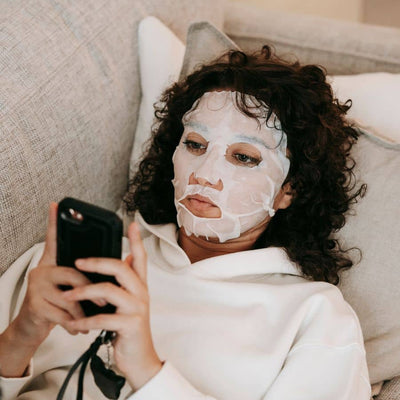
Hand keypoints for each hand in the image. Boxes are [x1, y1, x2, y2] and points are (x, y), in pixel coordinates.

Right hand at [0, 202, 93, 376]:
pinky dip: (75, 324)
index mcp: (53, 264)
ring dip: (84, 312)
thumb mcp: (70, 288)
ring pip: (71, 296)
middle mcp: (41, 270)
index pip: (54, 240)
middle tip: (105, 302)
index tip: (57, 205)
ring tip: (89, 320)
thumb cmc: (56, 305)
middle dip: (93, 291)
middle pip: (75, 273)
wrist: (33, 329)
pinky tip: (78, 328)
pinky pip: (63, 314)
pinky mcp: (34, 305)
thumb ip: (85, 276)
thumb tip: (116, 262)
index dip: (55, 223)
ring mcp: (36, 287)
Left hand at [62, 222, 162, 390]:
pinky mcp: (129, 325)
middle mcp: (141, 292)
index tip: (132, 223)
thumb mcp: (130, 300)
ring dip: (83, 292)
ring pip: (109, 290)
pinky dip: (84, 320)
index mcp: (140, 285)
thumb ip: (126, 281)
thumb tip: (124, 258)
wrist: (140, 356)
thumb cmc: (129, 326)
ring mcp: (136, 308)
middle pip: (121, 267)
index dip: (136, 240)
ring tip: (66, 296)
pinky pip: (102, 318)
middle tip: (77, 262)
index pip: (141, 257)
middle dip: (97, 262)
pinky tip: (72, 322)